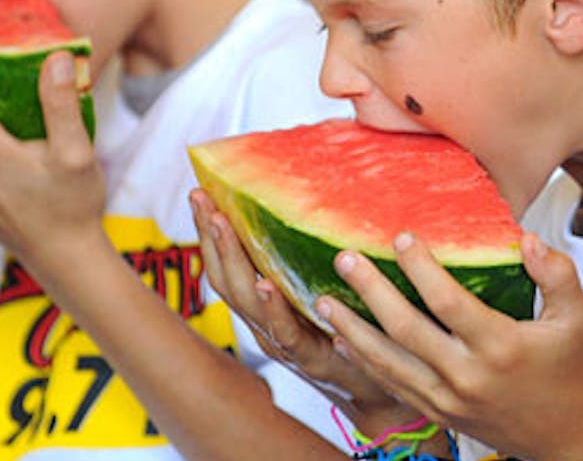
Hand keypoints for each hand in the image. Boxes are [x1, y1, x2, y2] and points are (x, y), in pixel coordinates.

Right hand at [188, 189, 419, 434]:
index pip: (230, 263)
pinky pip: (286, 332)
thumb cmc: (358, 335)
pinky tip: (267, 284)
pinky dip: (273, 309)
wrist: (382, 388)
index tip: (200, 193)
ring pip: (246, 301)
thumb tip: (327, 194)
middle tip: (200, 199)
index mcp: (268, 304)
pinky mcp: (312, 358)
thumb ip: (317, 253)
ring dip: (232, 260)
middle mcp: (267, 322)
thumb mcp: (332, 287)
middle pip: (227, 278)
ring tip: (221, 225)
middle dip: (210, 237)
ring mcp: (284, 342)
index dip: (211, 232)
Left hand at [317, 231, 582, 460]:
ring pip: (388, 363)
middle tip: (345, 259)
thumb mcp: (578, 316)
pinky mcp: (440, 414)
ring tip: (323, 299)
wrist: (571, 436)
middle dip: (370, 292)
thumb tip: (526, 239)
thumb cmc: (574, 367)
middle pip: (406, 330)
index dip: (420, 268)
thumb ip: (556, 273)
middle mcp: (468, 376)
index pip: (448, 302)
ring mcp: (449, 400)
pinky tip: (342, 339)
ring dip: (352, 329)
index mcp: (501, 347)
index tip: (400, 237)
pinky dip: (364, 363)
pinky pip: (394, 386)